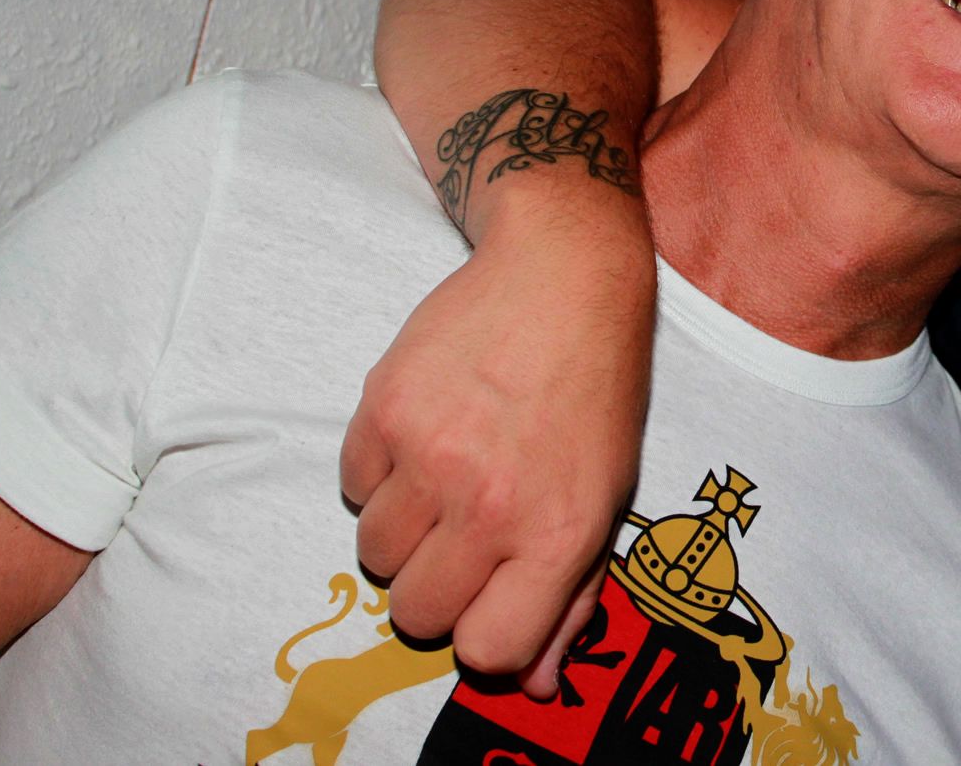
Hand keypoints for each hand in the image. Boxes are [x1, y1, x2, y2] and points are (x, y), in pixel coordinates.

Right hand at [341, 199, 653, 695]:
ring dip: (403, 529)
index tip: (490, 599)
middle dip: (434, 588)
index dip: (483, 635)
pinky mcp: (384, 408)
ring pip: (373, 554)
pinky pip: (351, 485)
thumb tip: (531, 683)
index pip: (487, 651)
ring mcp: (431, 456)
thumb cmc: (596, 389)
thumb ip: (571, 594)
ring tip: (448, 472)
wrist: (563, 276)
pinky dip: (379, 471)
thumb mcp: (609, 494)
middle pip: (415, 614)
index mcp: (558, 533)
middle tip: (464, 534)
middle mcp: (492, 503)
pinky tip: (427, 429)